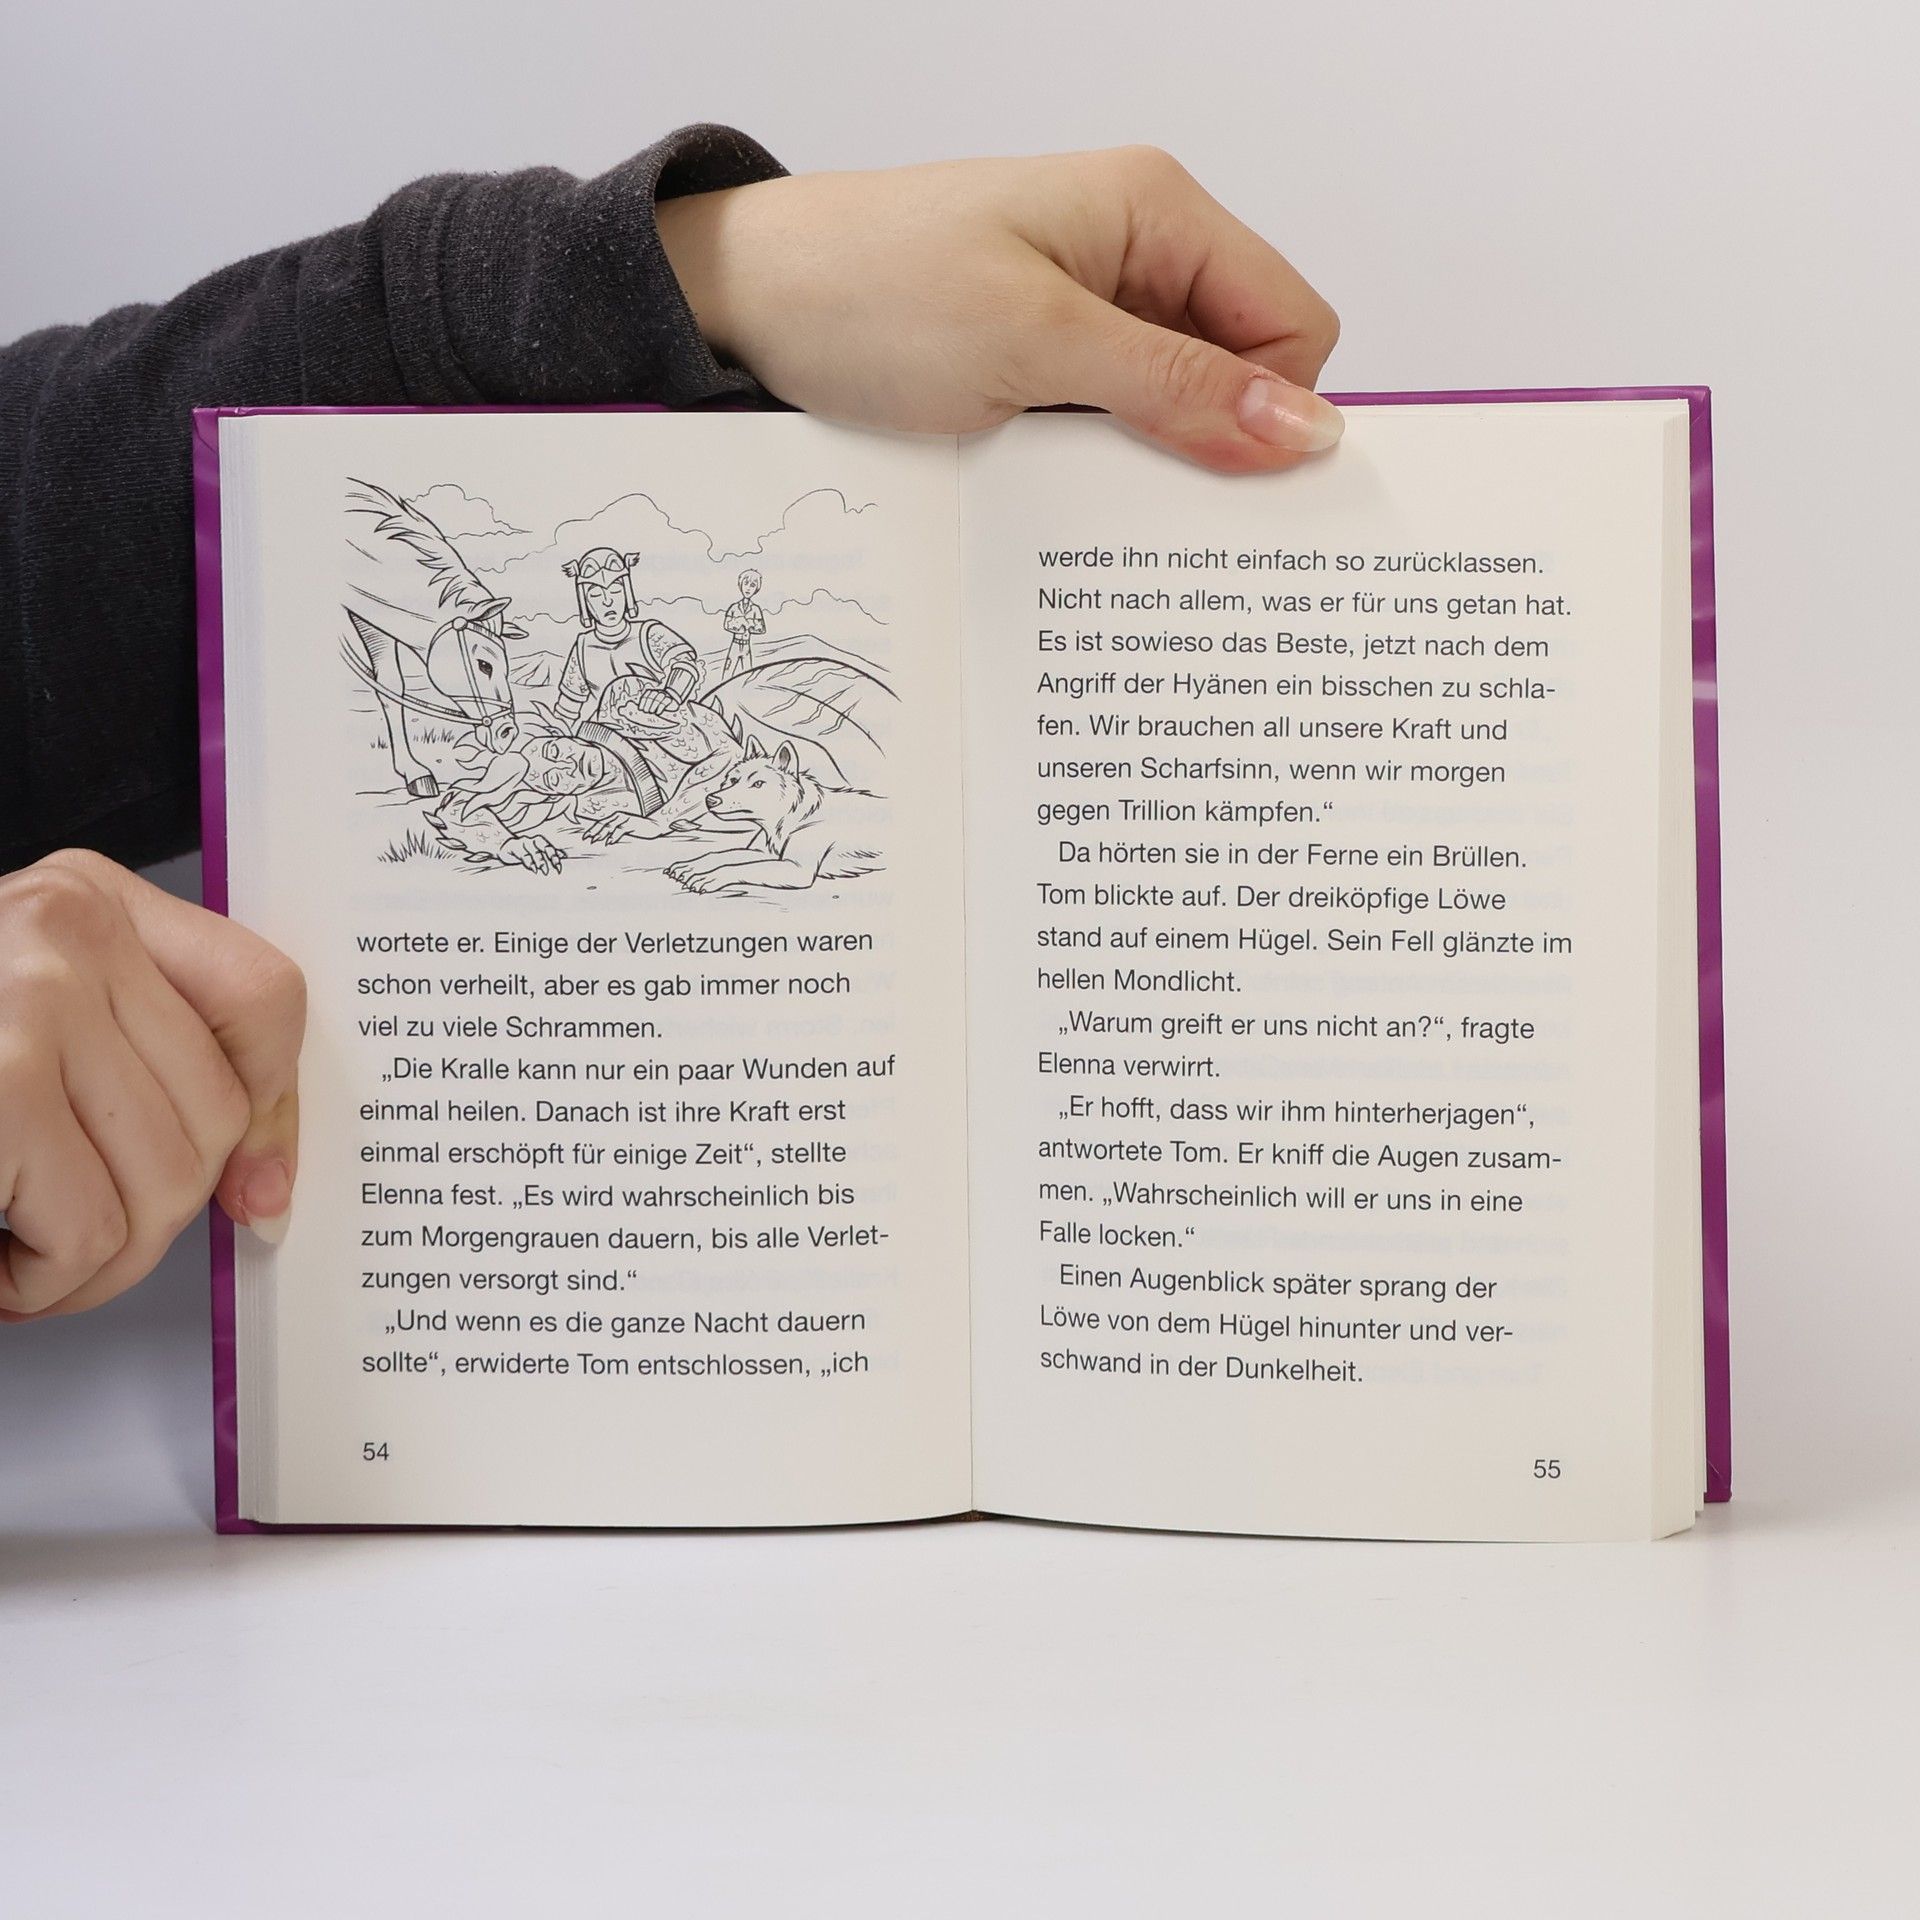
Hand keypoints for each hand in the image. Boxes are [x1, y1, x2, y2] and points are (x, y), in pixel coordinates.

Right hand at [0, 851, 305, 1318]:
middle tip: (78, 1237)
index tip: (250, 1184)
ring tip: (31, 1254)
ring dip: (98, 1261)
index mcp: (87, 899)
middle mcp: (64, 928)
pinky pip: (87, 1230)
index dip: (273, 1110)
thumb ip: (149, 1067)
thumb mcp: (37, 1018)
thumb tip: (264, 1191)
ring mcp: (26, 999)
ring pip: (166, 1185)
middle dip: (156, 1215)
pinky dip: (44, 1280)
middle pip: (218, 1115)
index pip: (264, 996)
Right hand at [501, 833, 564, 875]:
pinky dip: (529, 862)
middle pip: (543, 846)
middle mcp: (532, 840)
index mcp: (538, 841)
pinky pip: (522, 854)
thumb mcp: (534, 852)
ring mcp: (522, 843)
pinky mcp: (513, 847)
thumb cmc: (521, 852)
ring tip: (544, 871)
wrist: (502, 847)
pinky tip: (533, 869)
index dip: (555, 857)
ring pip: (534, 850)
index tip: (558, 868)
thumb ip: (547, 854)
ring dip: (540, 861)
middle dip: (550, 857)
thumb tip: (562, 855)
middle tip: (554, 869)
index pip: (549, 847)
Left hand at [635, 686, 679, 716]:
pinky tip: (658, 713)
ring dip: (653, 707)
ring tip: (651, 712)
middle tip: (646, 712)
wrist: (671, 703)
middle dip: (647, 705)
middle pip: (651, 698)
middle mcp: (657, 692)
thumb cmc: (658, 706)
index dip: (642, 703)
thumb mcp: (650, 704)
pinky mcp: (669, 699)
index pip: (645, 696)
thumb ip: (645, 704)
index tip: (641, 709)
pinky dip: (660, 708)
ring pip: (657, 700)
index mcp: (651, 692)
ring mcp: (664, 695)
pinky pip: (664, 703)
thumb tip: (637, 708)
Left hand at [659, 147, 1341, 472]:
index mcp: (1156, 211)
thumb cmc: (869, 290)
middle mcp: (1136, 254)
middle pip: (1243, 369)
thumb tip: (1304, 429)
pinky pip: (1116, 421)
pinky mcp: (1045, 360)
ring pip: (1179, 406)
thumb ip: (1174, 386)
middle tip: (1158, 508)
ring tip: (1089, 495)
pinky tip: (1064, 489)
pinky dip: (1105, 463)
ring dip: (1155, 461)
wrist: (748, 302)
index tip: (1229, 483)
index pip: (1291, 322)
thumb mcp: (1034, 344)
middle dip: (1219, 443)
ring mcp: (1089, 310)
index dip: (1276, 409)